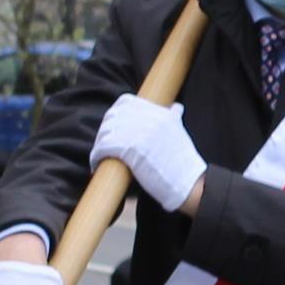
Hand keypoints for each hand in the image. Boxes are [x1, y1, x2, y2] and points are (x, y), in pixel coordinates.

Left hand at [91, 94, 209, 215]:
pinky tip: (96, 163)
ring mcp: (140, 132)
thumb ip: (174, 117)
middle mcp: (150, 119)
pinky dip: (97, 155)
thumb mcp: (180, 132)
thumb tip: (176, 107)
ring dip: (99, 144)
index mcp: (159, 112)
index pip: (126, 101)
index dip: (114, 113)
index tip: (111, 126)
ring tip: (100, 156)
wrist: (188, 183)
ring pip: (107, 131)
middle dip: (104, 131)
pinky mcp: (131, 148)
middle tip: (103, 145)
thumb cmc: (183, 163)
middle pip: (113, 116)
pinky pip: (104, 147)